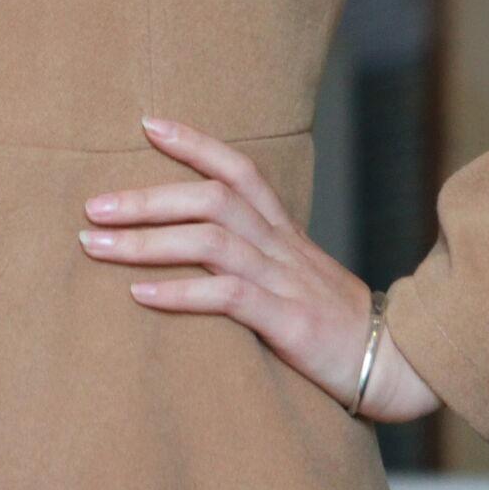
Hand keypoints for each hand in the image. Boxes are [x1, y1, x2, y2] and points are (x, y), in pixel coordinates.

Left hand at [79, 114, 441, 426]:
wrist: (396, 364)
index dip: (195, 143)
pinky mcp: (288, 321)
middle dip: (147, 197)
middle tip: (92, 206)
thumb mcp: (293, 280)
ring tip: (97, 246)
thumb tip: (193, 252)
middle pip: (212, 198)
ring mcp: (285, 281)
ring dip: (148, 240)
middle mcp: (281, 246)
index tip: (148, 125)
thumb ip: (252, 261)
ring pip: (211, 240)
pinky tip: (140, 294)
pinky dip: (180, 293)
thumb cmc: (334, 325)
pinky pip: (228, 297)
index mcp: (283, 232)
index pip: (238, 169)